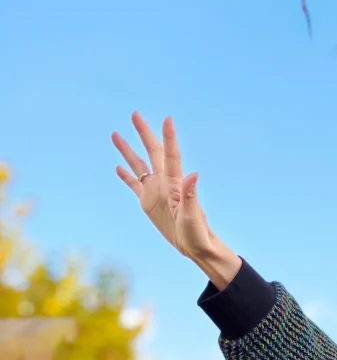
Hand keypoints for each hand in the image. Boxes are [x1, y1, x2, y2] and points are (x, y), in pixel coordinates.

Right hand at [112, 113, 240, 288]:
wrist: (193, 246)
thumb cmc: (197, 232)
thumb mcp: (192, 216)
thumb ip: (191, 195)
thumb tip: (194, 175)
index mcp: (175, 183)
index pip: (170, 155)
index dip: (169, 137)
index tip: (167, 118)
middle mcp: (164, 183)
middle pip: (151, 152)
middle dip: (143, 133)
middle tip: (134, 114)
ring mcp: (154, 191)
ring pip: (138, 165)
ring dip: (127, 150)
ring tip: (115, 134)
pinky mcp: (147, 203)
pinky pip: (133, 185)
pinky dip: (125, 176)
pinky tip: (117, 166)